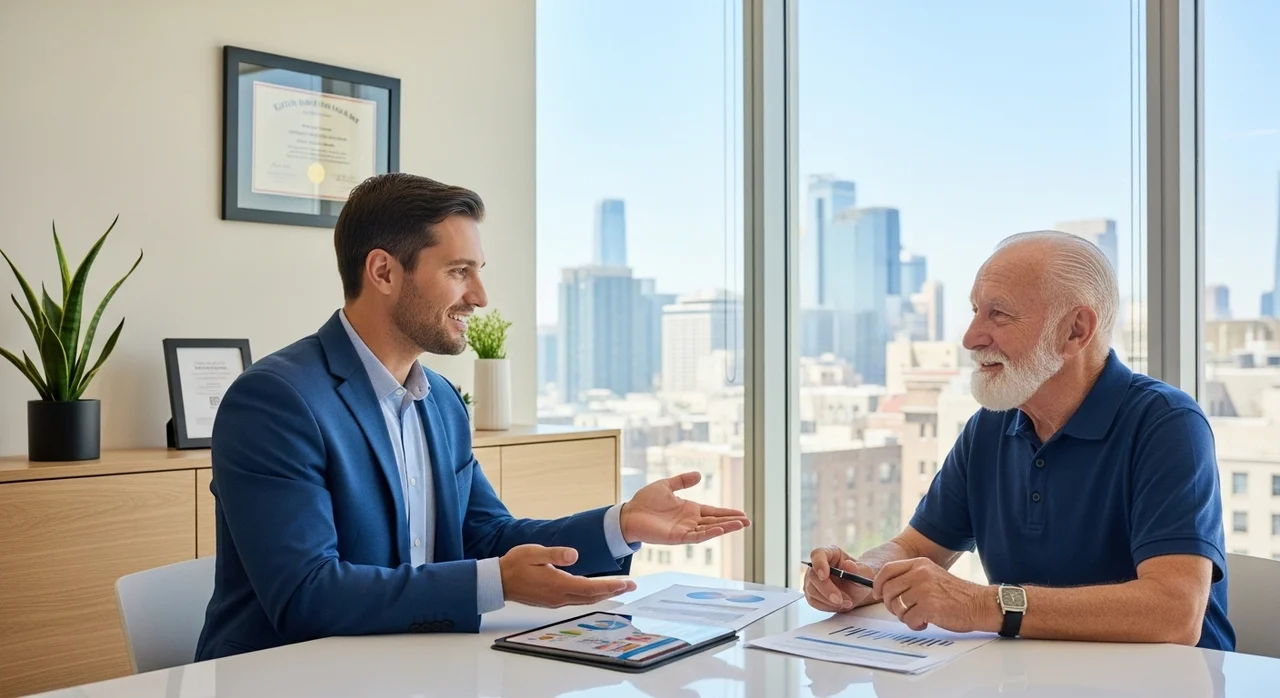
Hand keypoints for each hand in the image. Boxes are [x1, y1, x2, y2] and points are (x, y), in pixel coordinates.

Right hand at [499, 544, 636, 607]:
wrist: (498, 581)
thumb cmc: (515, 564)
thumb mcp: (534, 552)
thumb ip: (555, 554)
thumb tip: (575, 555)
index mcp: (557, 584)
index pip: (590, 587)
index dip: (610, 586)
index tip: (626, 583)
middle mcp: (559, 596)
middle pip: (592, 596)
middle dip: (613, 591)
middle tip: (631, 586)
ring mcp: (555, 601)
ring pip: (585, 600)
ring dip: (604, 594)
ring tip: (619, 588)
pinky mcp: (552, 601)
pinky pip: (577, 600)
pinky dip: (591, 596)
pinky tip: (596, 591)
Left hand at [619, 472, 750, 544]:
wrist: (628, 514)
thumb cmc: (644, 501)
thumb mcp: (666, 485)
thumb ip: (682, 481)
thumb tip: (699, 474)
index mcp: (689, 509)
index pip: (713, 512)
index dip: (727, 513)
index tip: (742, 514)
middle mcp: (690, 521)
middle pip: (716, 521)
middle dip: (732, 522)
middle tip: (748, 522)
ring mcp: (685, 530)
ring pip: (710, 530)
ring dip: (725, 528)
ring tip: (741, 525)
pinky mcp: (677, 537)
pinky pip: (696, 536)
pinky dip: (709, 534)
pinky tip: (720, 530)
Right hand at [803, 545, 875, 611]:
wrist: (857, 590)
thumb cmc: (860, 577)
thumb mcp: (866, 573)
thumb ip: (859, 570)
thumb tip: (848, 565)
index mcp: (829, 553)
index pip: (817, 554)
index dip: (818, 564)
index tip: (824, 576)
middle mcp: (817, 565)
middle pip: (813, 576)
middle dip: (826, 589)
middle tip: (839, 599)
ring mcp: (811, 580)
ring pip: (812, 590)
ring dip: (829, 600)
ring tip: (847, 602)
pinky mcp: (811, 594)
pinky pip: (814, 602)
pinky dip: (828, 606)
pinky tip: (839, 605)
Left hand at [873, 557, 995, 632]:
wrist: (979, 604)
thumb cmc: (956, 594)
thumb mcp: (932, 575)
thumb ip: (911, 578)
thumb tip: (885, 589)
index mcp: (919, 564)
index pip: (887, 570)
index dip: (877, 584)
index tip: (877, 594)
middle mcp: (920, 574)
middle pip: (888, 591)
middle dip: (891, 605)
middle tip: (903, 611)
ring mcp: (923, 590)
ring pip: (896, 607)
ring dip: (904, 616)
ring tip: (919, 616)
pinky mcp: (928, 607)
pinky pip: (908, 619)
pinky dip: (915, 625)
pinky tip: (926, 622)